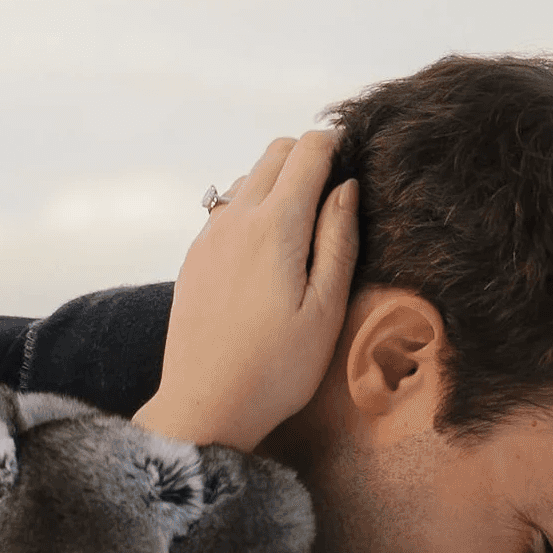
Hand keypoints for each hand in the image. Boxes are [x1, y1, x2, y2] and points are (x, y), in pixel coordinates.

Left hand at [134, 130, 358, 452]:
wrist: (205, 406)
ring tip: (303, 233)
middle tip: (335, 199)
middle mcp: (237, 217)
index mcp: (276, 225)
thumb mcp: (325, 310)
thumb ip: (339, 240)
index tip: (356, 166)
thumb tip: (346, 187)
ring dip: (279, 186)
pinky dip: (254, 213)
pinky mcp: (196, 257)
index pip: (310, 149)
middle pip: (276, 152)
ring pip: (250, 179)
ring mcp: (210, 234)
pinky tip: (269, 259)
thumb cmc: (276, 369)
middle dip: (309, 159)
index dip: (338, 147)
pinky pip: (228, 211)